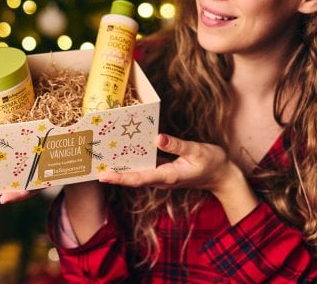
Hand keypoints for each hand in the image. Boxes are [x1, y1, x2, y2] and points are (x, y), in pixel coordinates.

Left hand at [98, 133, 234, 192]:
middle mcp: (161, 178)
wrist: (222, 175)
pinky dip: (134, 160)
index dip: (120, 177)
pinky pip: (145, 166)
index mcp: (167, 176)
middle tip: (94, 163)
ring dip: (121, 167)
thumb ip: (177, 145)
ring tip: (104, 157)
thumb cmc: (212, 163)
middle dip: (114, 172)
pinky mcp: (164, 169)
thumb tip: (157, 137)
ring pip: (137, 172)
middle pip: (133, 177)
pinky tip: (126, 150)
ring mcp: (162, 174)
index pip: (139, 178)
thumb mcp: (197, 151)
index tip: (103, 175)